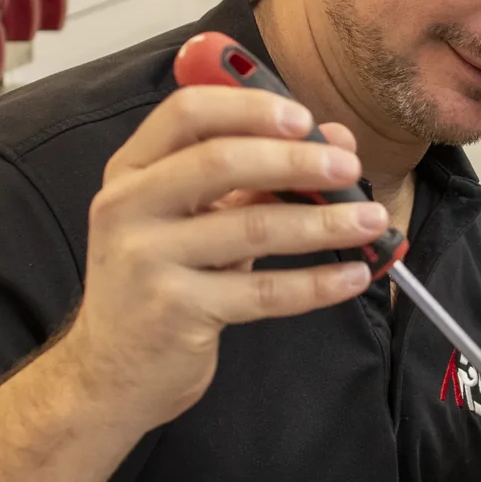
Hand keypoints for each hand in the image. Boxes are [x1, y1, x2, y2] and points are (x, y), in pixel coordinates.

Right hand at [61, 85, 387, 431]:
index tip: (305, 120)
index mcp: (132, 170)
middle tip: (348, 168)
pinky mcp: (176, 311)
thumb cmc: (159, 283)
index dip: (250, 108)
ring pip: (252, 228)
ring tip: (370, 219)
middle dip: (297, 161)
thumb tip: (333, 142)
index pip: (187, 112)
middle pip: (221, 161)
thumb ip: (253, 177)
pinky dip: (316, 283)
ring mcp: (147, 260)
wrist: (110, 374)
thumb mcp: (192, 221)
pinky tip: (352, 276)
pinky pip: (263, 292)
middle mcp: (129, 207)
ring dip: (323, 222)